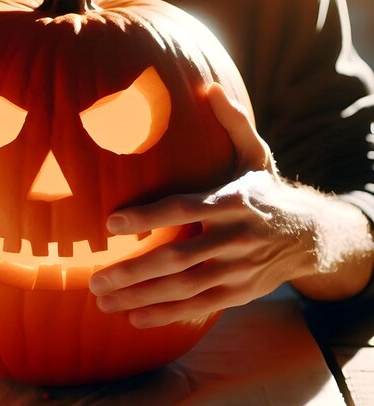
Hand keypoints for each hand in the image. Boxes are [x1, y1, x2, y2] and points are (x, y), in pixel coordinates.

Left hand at [89, 83, 315, 327]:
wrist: (310, 235)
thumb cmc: (268, 192)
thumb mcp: (256, 155)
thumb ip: (232, 124)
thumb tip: (208, 88)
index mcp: (233, 202)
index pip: (184, 209)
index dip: (148, 217)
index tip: (111, 222)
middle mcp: (235, 238)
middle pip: (178, 258)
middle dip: (133, 271)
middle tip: (94, 278)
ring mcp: (237, 270)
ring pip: (184, 288)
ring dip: (140, 297)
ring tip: (103, 300)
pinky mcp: (238, 292)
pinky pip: (199, 308)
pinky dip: (166, 315)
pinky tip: (134, 317)